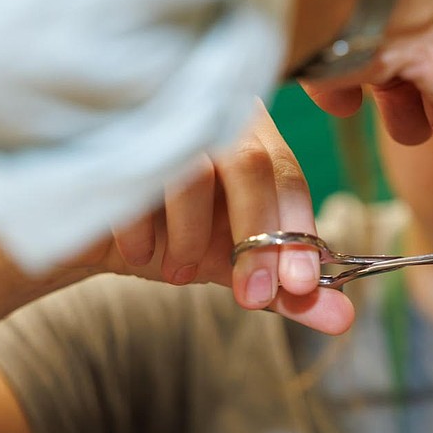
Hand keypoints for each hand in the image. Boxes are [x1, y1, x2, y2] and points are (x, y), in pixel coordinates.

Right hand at [79, 101, 354, 333]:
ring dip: (192, 236)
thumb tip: (343, 319)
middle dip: (256, 237)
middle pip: (250, 165)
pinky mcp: (107, 134)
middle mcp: (211, 113)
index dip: (298, 230)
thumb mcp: (234, 263)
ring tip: (181, 275)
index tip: (300, 286)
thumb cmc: (174, 237)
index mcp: (251, 134)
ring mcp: (159, 116)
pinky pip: (133, 178)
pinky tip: (139, 255)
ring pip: (194, 171)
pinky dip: (142, 229)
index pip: (287, 174)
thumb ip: (287, 290)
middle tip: (252, 298)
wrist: (89, 230)